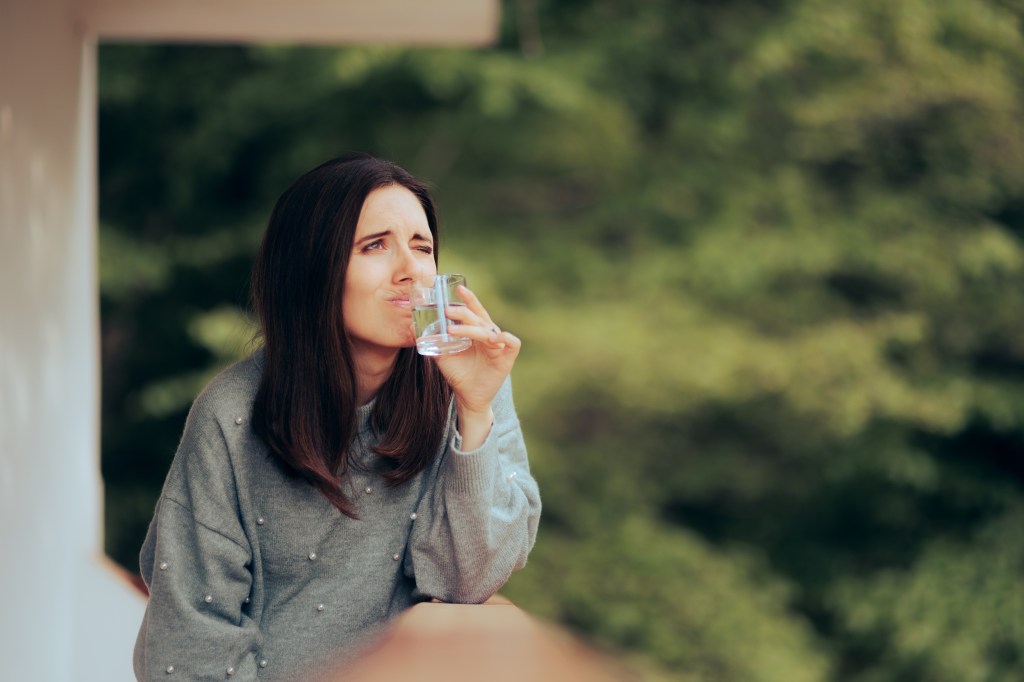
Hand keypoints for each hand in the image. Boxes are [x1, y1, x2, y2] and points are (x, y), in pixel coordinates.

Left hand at [428, 285, 520, 446]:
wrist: (468, 397)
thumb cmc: (459, 374)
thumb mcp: (444, 356)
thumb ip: (435, 343)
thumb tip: (418, 331)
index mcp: (476, 332)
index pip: (474, 311)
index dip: (469, 300)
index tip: (459, 289)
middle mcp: (489, 335)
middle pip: (479, 318)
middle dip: (464, 312)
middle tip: (448, 311)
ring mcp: (499, 345)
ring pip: (489, 330)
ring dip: (473, 329)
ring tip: (456, 331)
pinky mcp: (507, 357)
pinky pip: (512, 343)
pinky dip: (506, 338)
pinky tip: (495, 338)